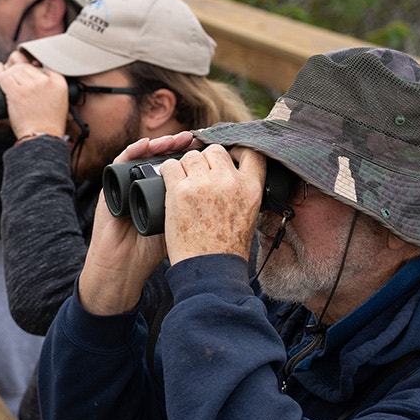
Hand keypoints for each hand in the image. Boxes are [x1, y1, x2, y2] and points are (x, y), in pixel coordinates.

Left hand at [0, 50, 68, 136]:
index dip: (31, 70)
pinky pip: (4, 78)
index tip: (26, 77)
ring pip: (14, 70)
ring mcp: (31, 86)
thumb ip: (52, 88)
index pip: (42, 66)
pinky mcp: (17, 93)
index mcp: (59, 82)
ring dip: (6, 75)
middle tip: (11, 80)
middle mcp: (46, 81)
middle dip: (15, 71)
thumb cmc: (49, 125)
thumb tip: (39, 76)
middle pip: (26, 66)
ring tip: (4, 83)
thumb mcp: (61, 102)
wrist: (43, 138)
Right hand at [76, 132, 198, 314]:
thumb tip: (229, 194)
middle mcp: (145, 184)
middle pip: (164, 155)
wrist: (124, 266)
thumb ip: (197, 210)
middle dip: (180, 146)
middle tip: (193, 139)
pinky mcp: (111, 185)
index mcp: (163, 191)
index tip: (208, 150)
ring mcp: (128, 183)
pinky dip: (134, 149)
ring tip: (176, 140)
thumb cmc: (152, 251)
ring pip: (145, 154)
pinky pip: (122, 161)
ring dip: (161, 143)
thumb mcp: (182, 226)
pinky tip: (147, 144)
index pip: (178, 165)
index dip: (193, 155)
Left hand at [159, 144, 264, 263]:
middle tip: (199, 176)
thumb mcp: (249, 215)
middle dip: (205, 160)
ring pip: (190, 156)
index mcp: (251, 188)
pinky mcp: (180, 191)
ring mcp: (203, 184)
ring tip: (183, 184)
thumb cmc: (227, 247)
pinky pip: (169, 166)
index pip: (251, 153)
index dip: (237, 150)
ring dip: (185, 166)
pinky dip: (167, 172)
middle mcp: (229, 181)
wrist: (209, 269)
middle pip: (214, 151)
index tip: (228, 156)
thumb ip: (244, 192)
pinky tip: (168, 182)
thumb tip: (234, 175)